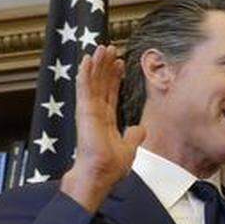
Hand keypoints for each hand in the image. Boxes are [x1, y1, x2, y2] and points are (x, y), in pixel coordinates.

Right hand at [60, 45, 146, 212]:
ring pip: (92, 81)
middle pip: (101, 84)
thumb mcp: (129, 149)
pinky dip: (85, 73)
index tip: (121, 63)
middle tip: (110, 48)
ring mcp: (88, 111)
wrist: (99, 176)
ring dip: (96, 64)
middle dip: (106, 66)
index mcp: (105, 121)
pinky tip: (86, 59)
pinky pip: (84, 88)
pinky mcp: (84, 112)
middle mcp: (95, 113)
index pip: (110, 93)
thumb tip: (140, 128)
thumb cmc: (110, 168)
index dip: (115, 77)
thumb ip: (133, 136)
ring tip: (101, 47)